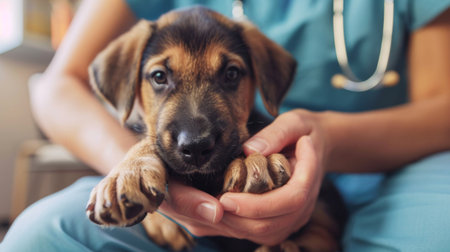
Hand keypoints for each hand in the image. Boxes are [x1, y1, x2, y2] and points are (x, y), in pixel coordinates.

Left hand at [158, 110, 326, 245]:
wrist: (318, 145)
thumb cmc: (304, 131)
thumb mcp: (294, 122)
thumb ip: (275, 134)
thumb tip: (250, 150)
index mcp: (309, 178)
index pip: (289, 200)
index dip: (257, 204)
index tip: (226, 198)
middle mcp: (303, 206)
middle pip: (270, 225)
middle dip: (236, 218)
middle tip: (204, 204)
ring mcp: (292, 218)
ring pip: (262, 234)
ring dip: (231, 225)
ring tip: (204, 209)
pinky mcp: (280, 222)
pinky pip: (256, 233)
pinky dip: (233, 227)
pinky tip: (212, 214)